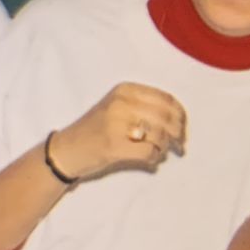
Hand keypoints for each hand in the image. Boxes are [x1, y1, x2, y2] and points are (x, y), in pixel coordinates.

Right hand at [49, 83, 186, 182]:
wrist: (66, 150)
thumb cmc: (96, 130)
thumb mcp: (118, 107)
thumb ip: (146, 107)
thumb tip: (180, 120)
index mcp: (125, 90)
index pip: (166, 99)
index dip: (180, 115)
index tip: (183, 127)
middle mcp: (122, 103)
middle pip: (167, 117)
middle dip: (178, 133)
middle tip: (179, 145)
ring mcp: (117, 124)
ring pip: (161, 135)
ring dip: (165, 147)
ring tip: (159, 152)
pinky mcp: (114, 146)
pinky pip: (150, 152)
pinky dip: (154, 158)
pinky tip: (149, 160)